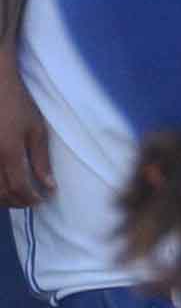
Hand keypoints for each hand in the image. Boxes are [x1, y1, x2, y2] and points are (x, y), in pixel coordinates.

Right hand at [0, 61, 55, 207]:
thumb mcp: (36, 131)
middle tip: (30, 201)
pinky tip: (2, 185)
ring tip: (17, 196)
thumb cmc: (17, 105)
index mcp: (8, 153)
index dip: (31, 198)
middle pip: (1, 193)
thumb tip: (49, 186)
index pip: (19, 187)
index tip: (42, 200)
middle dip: (17, 202)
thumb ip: (41, 160)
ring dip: (3, 198)